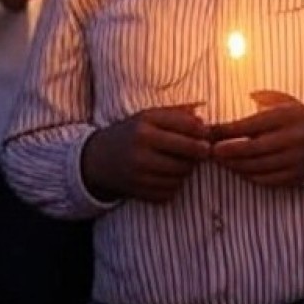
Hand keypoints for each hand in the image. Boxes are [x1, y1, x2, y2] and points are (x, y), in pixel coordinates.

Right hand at [81, 104, 210, 202]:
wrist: (96, 159)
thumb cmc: (131, 134)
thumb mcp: (149, 116)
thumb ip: (178, 113)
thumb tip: (204, 116)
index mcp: (145, 123)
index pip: (190, 126)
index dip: (205, 132)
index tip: (207, 135)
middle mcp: (140, 146)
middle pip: (190, 152)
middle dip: (200, 152)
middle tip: (200, 151)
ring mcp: (137, 170)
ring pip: (182, 172)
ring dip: (187, 169)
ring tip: (179, 162)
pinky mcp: (136, 189)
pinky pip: (170, 190)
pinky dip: (173, 184)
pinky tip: (165, 176)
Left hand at [208, 91, 303, 187]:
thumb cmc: (297, 119)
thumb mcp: (285, 101)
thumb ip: (263, 97)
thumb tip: (239, 97)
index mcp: (287, 117)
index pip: (250, 125)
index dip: (226, 130)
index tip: (209, 132)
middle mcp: (293, 139)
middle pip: (251, 149)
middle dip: (227, 151)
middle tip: (211, 150)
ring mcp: (295, 159)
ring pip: (256, 167)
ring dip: (234, 165)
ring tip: (221, 160)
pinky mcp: (295, 176)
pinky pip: (265, 179)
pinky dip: (248, 175)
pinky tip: (239, 169)